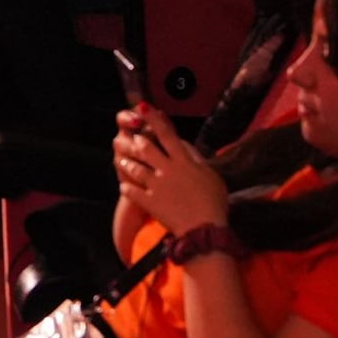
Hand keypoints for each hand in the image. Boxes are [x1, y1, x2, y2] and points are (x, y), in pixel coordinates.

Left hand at [110, 107, 229, 236]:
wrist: (204, 230)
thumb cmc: (214, 202)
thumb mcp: (211, 175)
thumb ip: (196, 158)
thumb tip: (184, 145)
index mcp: (183, 161)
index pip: (166, 134)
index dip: (153, 119)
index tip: (142, 107)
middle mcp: (167, 169)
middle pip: (146, 148)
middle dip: (137, 141)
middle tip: (134, 139)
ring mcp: (156, 186)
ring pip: (135, 167)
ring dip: (128, 162)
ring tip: (124, 160)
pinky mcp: (149, 202)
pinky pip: (131, 191)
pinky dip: (126, 186)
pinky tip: (124, 184)